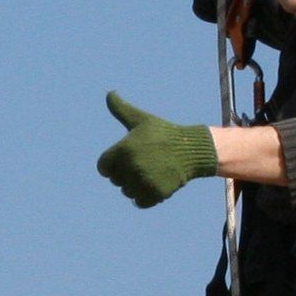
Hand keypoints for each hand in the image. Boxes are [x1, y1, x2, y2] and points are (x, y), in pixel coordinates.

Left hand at [96, 92, 220, 207]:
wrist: (191, 149)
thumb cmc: (163, 133)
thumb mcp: (141, 119)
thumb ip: (120, 108)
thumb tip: (109, 92)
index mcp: (123, 149)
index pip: (103, 167)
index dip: (112, 164)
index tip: (126, 158)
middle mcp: (131, 166)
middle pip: (116, 180)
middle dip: (126, 174)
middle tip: (144, 163)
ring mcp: (144, 181)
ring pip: (127, 192)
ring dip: (136, 186)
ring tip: (151, 172)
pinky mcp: (156, 193)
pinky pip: (139, 202)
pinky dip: (145, 197)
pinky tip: (155, 183)